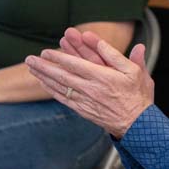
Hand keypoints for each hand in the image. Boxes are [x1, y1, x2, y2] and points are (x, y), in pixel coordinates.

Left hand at [25, 28, 153, 136]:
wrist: (138, 126)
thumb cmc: (138, 97)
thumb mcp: (137, 73)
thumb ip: (125, 58)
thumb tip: (129, 42)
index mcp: (103, 77)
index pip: (76, 64)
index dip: (59, 57)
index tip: (46, 52)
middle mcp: (91, 89)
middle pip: (62, 76)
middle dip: (44, 66)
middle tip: (29, 59)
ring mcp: (86, 101)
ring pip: (60, 87)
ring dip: (44, 77)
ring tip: (31, 69)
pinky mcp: (84, 110)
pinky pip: (64, 99)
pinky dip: (52, 91)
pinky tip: (44, 84)